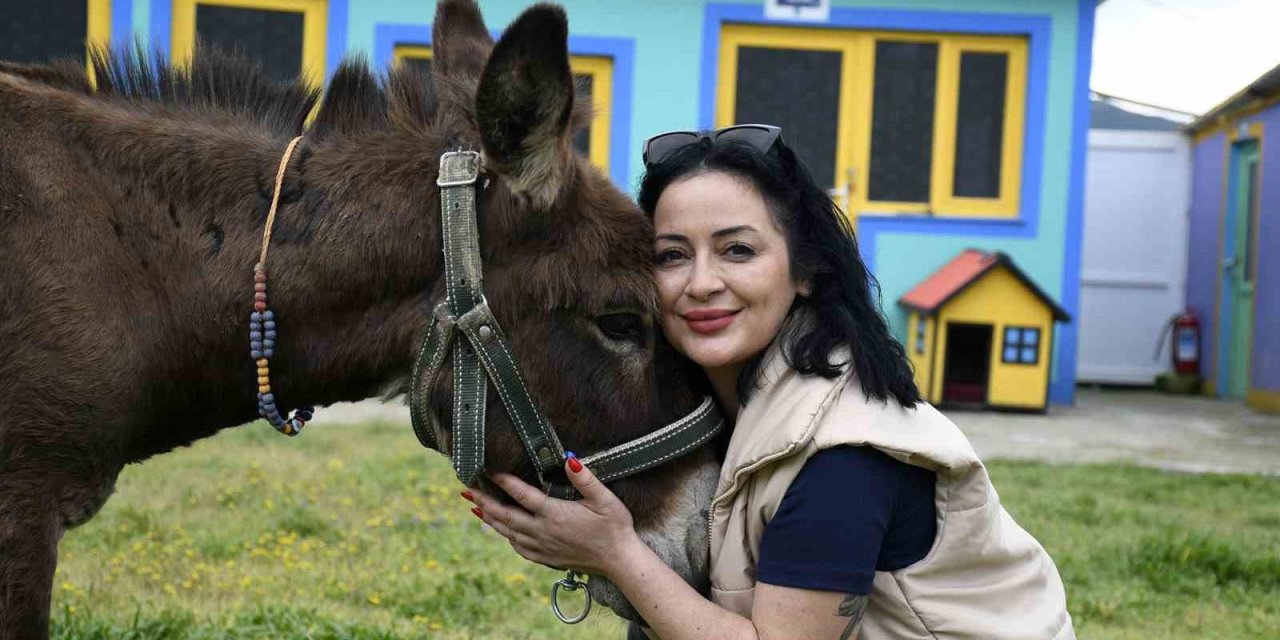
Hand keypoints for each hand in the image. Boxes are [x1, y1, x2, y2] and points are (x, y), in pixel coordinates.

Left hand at [465, 456, 639, 576]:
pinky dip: (506, 537)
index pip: (521, 494)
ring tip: (475, 507)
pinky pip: (518, 547)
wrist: (619, 560)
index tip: (488, 469)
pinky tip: (501, 530)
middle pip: (505, 515)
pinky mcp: (546, 558)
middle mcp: (543, 531)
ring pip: (508, 532)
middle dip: (484, 501)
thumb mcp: (604, 498)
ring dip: (490, 519)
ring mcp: (542, 547)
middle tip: (466, 489)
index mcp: (554, 514)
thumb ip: (585, 478)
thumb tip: (569, 459)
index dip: (503, 480)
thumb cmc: (614, 526)